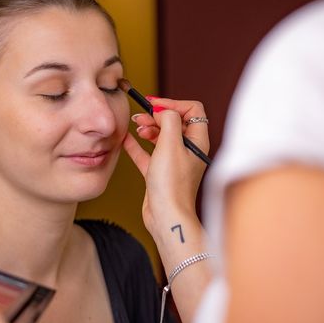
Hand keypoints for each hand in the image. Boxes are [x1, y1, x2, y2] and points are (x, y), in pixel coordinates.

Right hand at [122, 97, 209, 239]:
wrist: (166, 217)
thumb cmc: (172, 185)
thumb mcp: (170, 144)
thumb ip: (169, 120)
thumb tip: (163, 111)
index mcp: (198, 142)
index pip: (192, 111)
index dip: (173, 104)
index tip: (154, 106)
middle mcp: (188, 151)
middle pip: (175, 122)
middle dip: (157, 116)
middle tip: (141, 117)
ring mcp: (174, 162)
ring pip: (161, 136)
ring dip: (148, 128)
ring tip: (136, 127)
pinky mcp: (159, 174)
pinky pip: (147, 154)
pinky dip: (137, 145)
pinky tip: (126, 139)